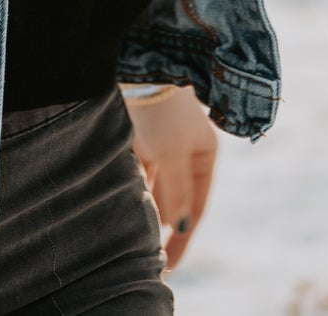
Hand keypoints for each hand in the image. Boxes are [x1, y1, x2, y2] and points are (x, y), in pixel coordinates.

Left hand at [123, 85, 216, 270]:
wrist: (136, 63)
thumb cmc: (161, 109)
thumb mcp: (172, 156)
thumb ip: (176, 194)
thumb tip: (177, 230)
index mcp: (204, 153)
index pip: (194, 207)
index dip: (182, 238)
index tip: (168, 265)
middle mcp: (185, 148)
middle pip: (174, 197)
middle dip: (163, 224)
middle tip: (148, 256)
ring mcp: (161, 140)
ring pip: (154, 184)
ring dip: (147, 207)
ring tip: (133, 234)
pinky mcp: (138, 132)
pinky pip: (138, 168)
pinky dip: (132, 186)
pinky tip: (122, 203)